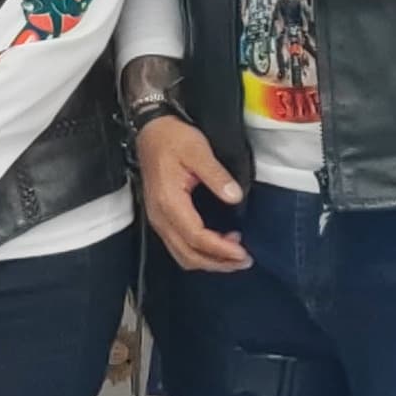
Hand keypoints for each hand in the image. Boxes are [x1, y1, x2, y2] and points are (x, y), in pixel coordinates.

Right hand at [137, 113, 251, 272]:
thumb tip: (235, 197)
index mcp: (169, 201)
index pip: (196, 237)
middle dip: (218, 263)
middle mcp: (160, 216)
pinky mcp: (162, 218)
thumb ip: (217, 176)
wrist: (150, 131)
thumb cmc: (172, 138)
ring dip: (209, 261)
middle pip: (188, 254)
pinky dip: (200, 252)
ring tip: (234, 257)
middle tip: (245, 261)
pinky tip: (218, 245)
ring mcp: (159, 219)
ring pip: (183, 255)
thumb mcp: (198, 150)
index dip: (220, 249)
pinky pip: (179, 246)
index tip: (243, 253)